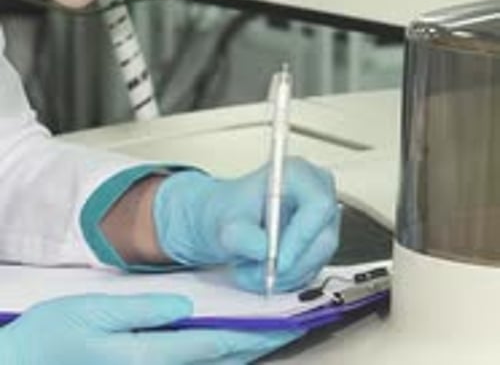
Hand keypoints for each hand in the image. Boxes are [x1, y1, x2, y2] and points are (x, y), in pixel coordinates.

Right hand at [0, 293, 298, 363]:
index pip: (211, 346)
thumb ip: (142, 310)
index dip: (250, 333)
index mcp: (144, 358)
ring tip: (265, 329)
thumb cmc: (53, 338)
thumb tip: (184, 307)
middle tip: (287, 325)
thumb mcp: (94, 312)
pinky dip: (210, 354)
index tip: (281, 321)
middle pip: (214, 361)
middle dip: (253, 344)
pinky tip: (221, 341)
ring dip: (236, 350)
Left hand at [154, 157, 338, 291]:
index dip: (301, 237)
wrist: (229, 220)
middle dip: (289, 265)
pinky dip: (286, 279)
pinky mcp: (321, 241)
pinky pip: (312, 269)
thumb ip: (244, 237)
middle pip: (322, 238)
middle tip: (258, 275)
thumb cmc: (231, 212)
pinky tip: (263, 271)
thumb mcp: (227, 225)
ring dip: (283, 275)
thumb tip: (265, 252)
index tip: (277, 261)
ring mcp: (323, 218)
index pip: (318, 206)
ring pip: (317, 260)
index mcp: (298, 173)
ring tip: (251, 271)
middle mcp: (317, 192)